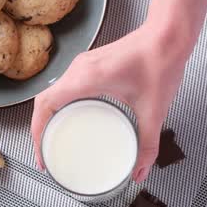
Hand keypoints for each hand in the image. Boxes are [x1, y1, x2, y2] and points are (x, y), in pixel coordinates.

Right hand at [31, 21, 192, 182]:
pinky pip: (65, 86)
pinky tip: (71, 118)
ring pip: (53, 92)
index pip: (46, 104)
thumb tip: (140, 171)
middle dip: (40, 129)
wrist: (168, 34)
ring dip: (49, 115)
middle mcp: (79, 69)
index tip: (41, 154)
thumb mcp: (154, 110)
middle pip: (44, 100)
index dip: (37, 131)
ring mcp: (83, 64)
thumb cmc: (160, 62)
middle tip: (46, 154)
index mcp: (87, 78)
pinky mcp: (91, 63)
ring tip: (55, 139)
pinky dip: (60, 104)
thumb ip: (148, 145)